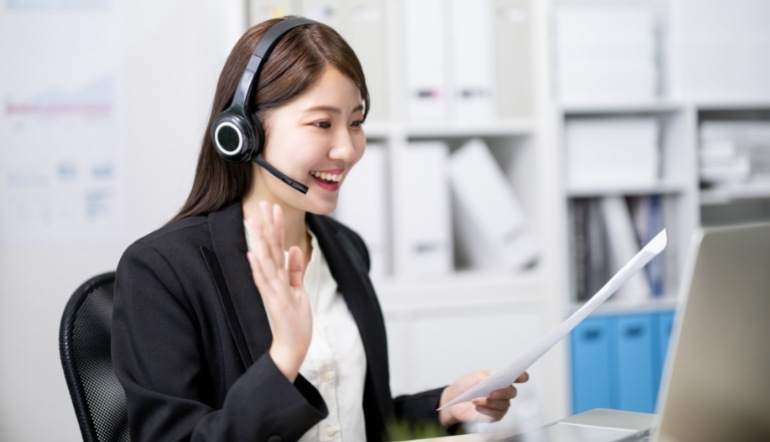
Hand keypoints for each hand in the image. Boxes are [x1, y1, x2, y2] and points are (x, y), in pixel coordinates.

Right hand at [246, 201, 310, 381]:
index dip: (276, 226)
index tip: (274, 207)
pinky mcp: (274, 302)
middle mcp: (272, 280)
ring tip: (254, 222)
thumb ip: (295, 269)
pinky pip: (264, 282)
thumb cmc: (294, 319)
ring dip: (259, 241)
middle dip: (267, 226)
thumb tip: (294, 248)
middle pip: (269, 248)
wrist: (293, 346)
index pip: (276, 246)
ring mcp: (272, 290)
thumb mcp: (298, 290)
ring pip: (264, 260)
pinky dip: (258, 269)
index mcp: (279, 276)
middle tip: (263, 203)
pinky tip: (253, 255)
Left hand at [438, 370, 529, 426]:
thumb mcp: (474, 377)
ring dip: (490, 402)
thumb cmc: (466, 386)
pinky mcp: (495, 415)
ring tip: (475, 399)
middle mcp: (503, 391)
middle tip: (491, 393)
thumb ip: (485, 376)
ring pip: (504, 404)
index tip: (523, 377)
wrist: (455, 400)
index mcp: (500, 378)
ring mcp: (501, 404)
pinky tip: (477, 407)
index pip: (516, 377)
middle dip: (503, 392)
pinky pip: (496, 414)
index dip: (522, 376)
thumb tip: (493, 380)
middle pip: (512, 392)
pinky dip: (486, 410)